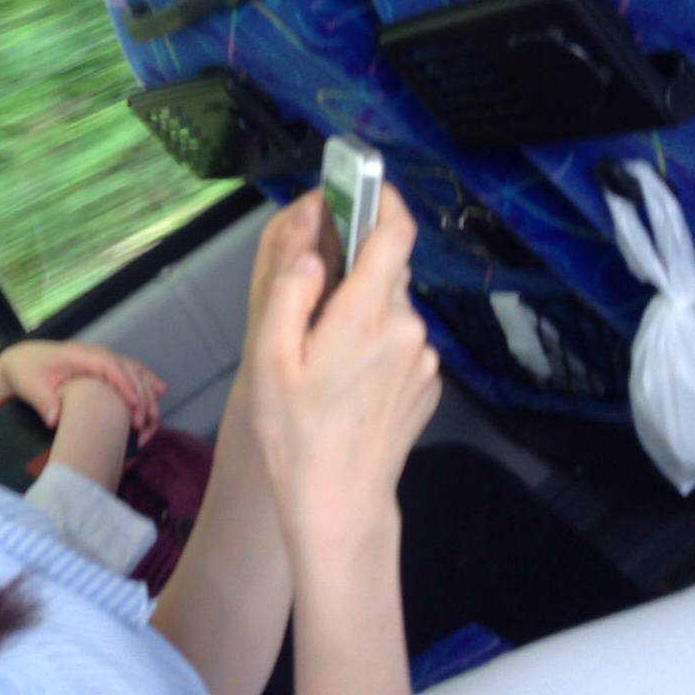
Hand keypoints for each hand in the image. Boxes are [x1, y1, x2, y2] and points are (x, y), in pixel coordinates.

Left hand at [0, 340, 163, 440]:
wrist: (22, 360)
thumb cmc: (26, 372)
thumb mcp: (29, 386)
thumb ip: (43, 401)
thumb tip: (55, 420)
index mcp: (78, 355)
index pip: (109, 366)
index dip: (124, 384)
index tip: (135, 406)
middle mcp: (94, 354)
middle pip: (126, 368)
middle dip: (139, 393)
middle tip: (143, 421)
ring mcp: (99, 359)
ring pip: (132, 368)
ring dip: (147, 387)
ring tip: (155, 412)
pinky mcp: (101, 367)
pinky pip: (128, 370)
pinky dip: (145, 380)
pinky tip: (159, 390)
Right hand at [237, 187, 439, 549]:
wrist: (339, 506)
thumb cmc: (296, 436)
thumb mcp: (269, 358)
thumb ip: (289, 289)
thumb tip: (308, 242)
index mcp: (367, 313)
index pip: (395, 231)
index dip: (380, 200)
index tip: (359, 188)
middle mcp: (406, 328)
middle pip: (386, 270)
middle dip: (352, 270)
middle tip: (310, 299)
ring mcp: (422, 359)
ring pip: (391, 309)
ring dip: (361, 314)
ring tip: (320, 356)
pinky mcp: (426, 385)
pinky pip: (399, 344)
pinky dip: (374, 346)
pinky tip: (344, 382)